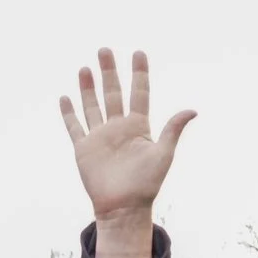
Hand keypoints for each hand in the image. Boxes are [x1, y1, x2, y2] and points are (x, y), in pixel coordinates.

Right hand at [59, 49, 192, 257]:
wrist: (123, 208)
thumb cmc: (146, 184)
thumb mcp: (163, 154)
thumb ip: (172, 129)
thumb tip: (192, 110)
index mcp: (138, 126)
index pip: (139, 93)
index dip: (139, 73)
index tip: (138, 53)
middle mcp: (118, 128)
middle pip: (113, 93)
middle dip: (109, 72)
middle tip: (104, 50)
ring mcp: (100, 137)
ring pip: (93, 106)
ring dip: (88, 88)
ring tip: (86, 68)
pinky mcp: (84, 149)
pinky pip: (75, 127)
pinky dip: (69, 113)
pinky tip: (65, 97)